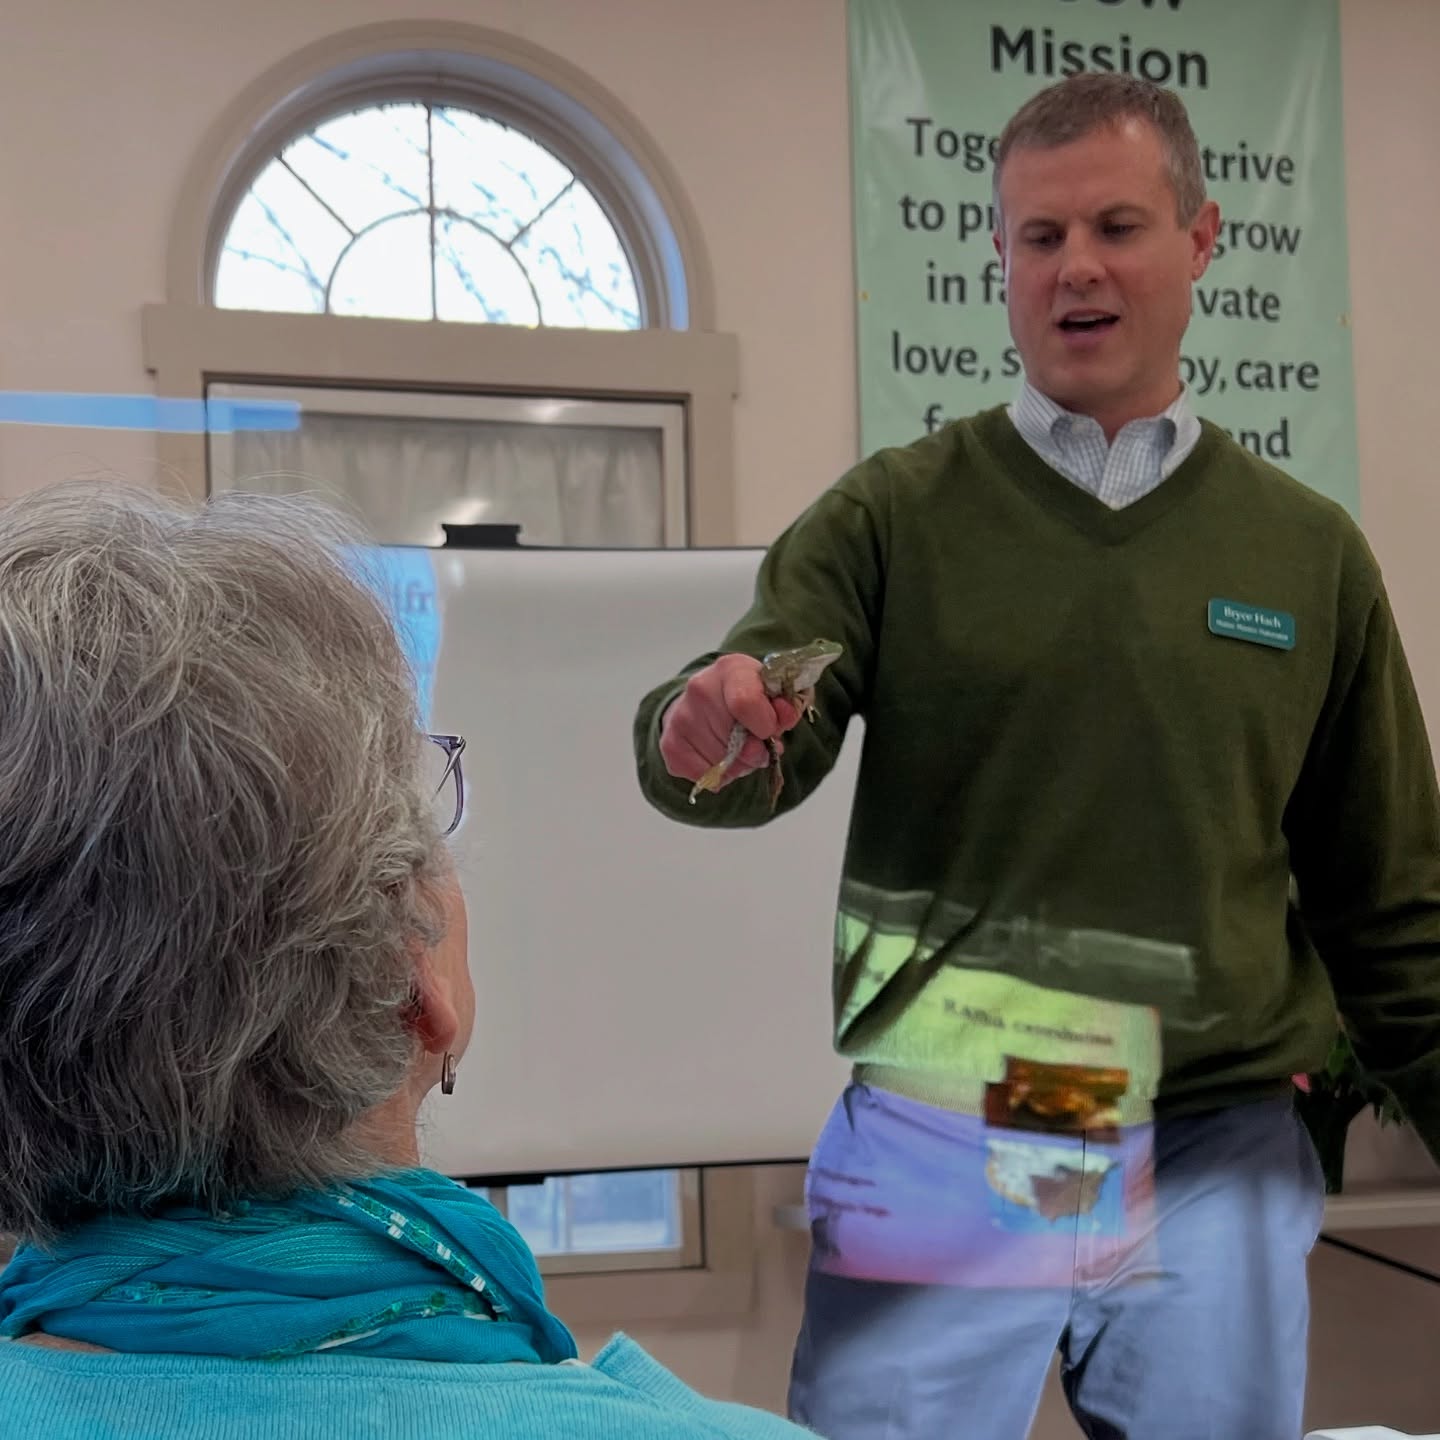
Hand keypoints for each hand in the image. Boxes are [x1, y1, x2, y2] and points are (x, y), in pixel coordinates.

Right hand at [658, 653, 803, 788]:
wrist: (707, 698)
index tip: (769, 730)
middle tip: (755, 742)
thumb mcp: (775, 695)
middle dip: (754, 752)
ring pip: (722, 764)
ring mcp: (681, 717)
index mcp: (731, 669)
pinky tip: (720, 756)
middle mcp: (699, 688)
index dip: (765, 725)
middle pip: (735, 741)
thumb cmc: (748, 696)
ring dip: (738, 765)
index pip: (745, 703)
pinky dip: (719, 775)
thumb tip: (785, 715)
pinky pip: (705, 777)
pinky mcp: (669, 744)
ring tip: (737, 748)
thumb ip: (786, 706)